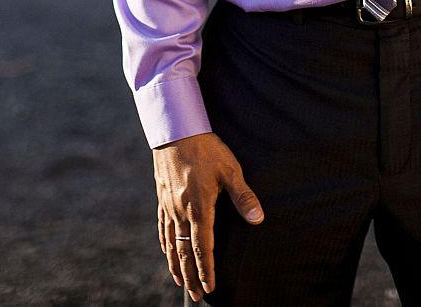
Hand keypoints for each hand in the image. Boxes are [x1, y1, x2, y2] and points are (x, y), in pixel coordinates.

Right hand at [153, 132, 264, 300]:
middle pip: (185, 252)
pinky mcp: (162, 197)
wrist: (175, 130)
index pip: (203, 248)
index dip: (207, 270)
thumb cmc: (207, 149)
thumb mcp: (230, 170)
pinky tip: (167, 251)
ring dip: (176, 265)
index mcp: (199, 208)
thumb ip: (243, 197)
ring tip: (180, 282)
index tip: (210, 287)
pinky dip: (165, 244)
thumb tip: (257, 219)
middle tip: (196, 296)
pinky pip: (162, 227)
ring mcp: (169, 206)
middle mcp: (181, 211)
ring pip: (171, 243)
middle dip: (191, 276)